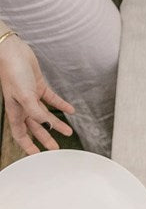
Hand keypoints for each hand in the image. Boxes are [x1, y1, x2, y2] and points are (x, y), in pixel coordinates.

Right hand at [0, 35, 73, 158]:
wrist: (13, 52)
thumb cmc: (12, 72)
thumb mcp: (24, 95)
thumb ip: (34, 111)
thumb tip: (45, 124)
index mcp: (15, 111)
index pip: (20, 134)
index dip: (27, 146)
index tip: (36, 156)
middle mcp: (23, 106)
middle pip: (35, 127)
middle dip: (45, 138)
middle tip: (56, 148)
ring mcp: (31, 96)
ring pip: (45, 115)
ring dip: (56, 123)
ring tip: (68, 132)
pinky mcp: (39, 86)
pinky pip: (52, 99)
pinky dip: (61, 105)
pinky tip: (70, 111)